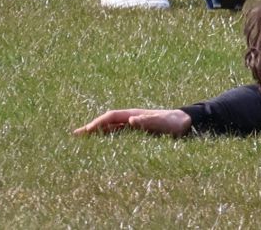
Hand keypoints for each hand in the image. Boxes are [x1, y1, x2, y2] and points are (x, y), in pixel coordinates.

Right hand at [72, 107, 191, 136]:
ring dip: (98, 134)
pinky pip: (119, 136)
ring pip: (111, 129)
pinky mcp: (138, 133)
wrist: (186, 123)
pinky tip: (102, 146)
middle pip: (108, 122)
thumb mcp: (162, 122)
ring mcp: (134, 126)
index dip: (98, 123)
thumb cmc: (175, 122)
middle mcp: (131, 118)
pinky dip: (108, 139)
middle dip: (92, 128)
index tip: (86, 131)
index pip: (111, 117)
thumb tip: (130, 120)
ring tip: (83, 141)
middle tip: (75, 135)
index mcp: (134, 114)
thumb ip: (148, 121)